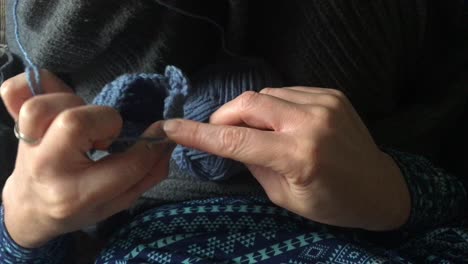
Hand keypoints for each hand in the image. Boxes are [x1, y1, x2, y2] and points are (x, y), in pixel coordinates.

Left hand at [0, 70, 173, 247]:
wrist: (30, 210)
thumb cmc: (78, 207)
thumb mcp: (118, 203)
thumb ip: (147, 173)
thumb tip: (167, 140)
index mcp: (76, 196)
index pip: (126, 164)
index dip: (150, 145)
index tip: (158, 134)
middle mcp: (47, 168)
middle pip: (75, 123)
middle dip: (105, 122)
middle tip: (106, 137)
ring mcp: (26, 145)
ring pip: (43, 107)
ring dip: (72, 106)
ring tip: (81, 123)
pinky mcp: (14, 126)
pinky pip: (14, 92)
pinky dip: (35, 86)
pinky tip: (56, 99)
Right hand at [163, 87, 410, 230]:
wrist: (380, 187)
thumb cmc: (331, 203)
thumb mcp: (285, 196)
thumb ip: (254, 164)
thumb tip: (232, 141)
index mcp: (298, 156)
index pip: (235, 139)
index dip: (198, 133)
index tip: (170, 128)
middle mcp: (310, 122)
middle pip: (247, 103)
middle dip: (224, 116)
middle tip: (220, 133)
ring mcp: (323, 102)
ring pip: (265, 94)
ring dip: (251, 112)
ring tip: (260, 133)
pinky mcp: (331, 94)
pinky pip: (287, 92)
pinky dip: (274, 107)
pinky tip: (283, 124)